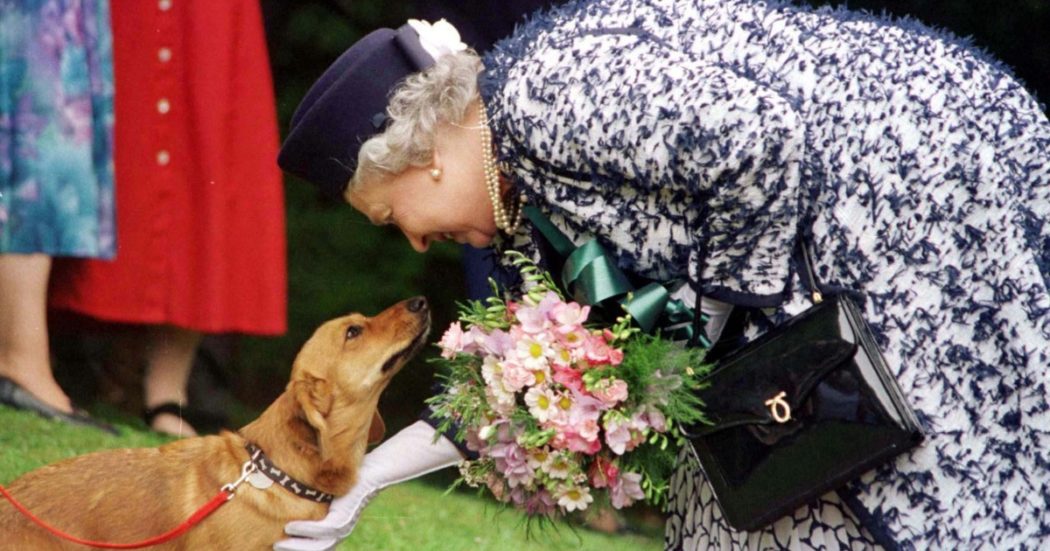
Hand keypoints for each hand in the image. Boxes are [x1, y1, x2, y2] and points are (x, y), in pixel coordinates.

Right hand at [272, 421, 461, 549]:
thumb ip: (320, 493)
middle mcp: (343, 527)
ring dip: (296, 546)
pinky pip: (324, 528)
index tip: (279, 546)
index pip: (317, 544)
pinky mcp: (347, 513)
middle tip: (274, 549)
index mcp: (339, 524)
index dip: (300, 548)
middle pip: (317, 549)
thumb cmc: (358, 474)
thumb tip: (297, 488)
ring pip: (319, 544)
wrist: (382, 467)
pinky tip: (291, 527)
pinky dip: (307, 530)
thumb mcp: (334, 487)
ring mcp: (346, 522)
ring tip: (278, 543)